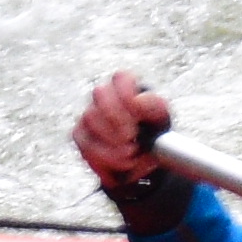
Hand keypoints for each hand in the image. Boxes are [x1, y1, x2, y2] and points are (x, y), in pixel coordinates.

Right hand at [73, 69, 174, 196]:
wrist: (144, 159)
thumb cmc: (152, 132)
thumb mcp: (161, 118)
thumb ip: (153, 106)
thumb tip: (137, 102)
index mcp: (126, 87)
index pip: (121, 78)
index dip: (126, 92)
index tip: (136, 112)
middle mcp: (104, 96)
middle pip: (100, 93)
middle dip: (116, 117)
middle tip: (131, 137)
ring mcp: (88, 114)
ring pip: (90, 119)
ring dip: (112, 141)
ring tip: (131, 154)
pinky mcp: (80, 135)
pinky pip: (85, 143)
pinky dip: (105, 157)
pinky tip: (121, 164)